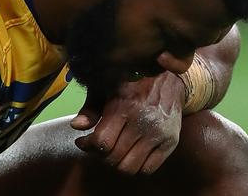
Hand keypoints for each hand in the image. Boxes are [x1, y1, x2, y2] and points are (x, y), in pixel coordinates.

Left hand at [70, 72, 185, 174]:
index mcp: (124, 106)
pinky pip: (148, 169)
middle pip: (114, 158)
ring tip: (115, 151)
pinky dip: (136, 167)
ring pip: (130, 168)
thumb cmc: (131, 83)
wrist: (169, 79)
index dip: (88, 146)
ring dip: (117, 163)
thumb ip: (90, 108)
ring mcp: (159, 133)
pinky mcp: (171, 142)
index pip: (102, 142)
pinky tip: (131, 154)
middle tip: (99, 147)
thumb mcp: (106, 88)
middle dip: (101, 155)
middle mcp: (143, 121)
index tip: (83, 141)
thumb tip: (76, 126)